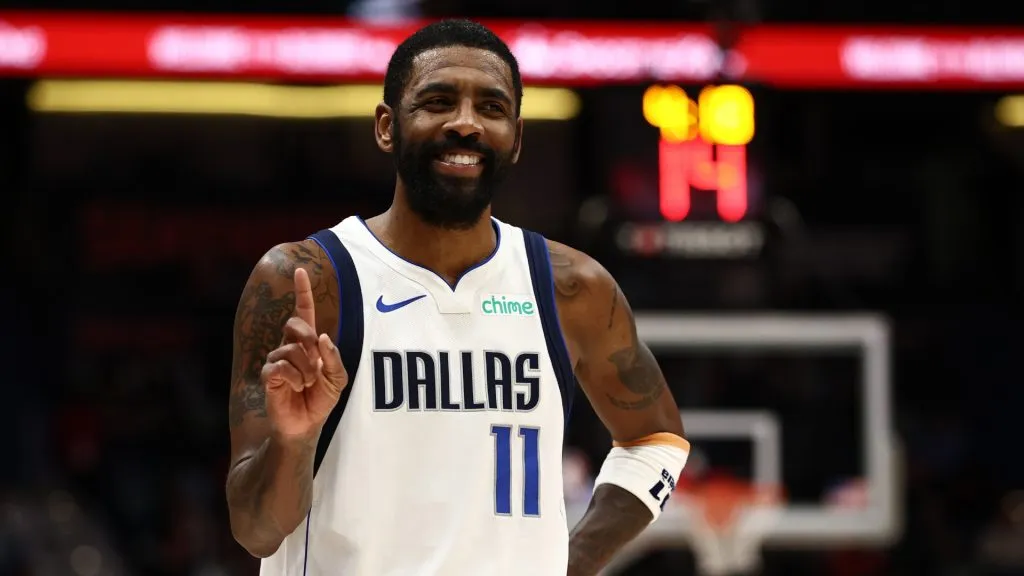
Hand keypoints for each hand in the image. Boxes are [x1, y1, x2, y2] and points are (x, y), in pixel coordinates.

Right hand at [261, 267, 347, 440]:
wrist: (306, 423)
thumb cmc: (321, 398)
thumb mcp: (338, 378)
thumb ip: (334, 358)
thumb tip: (323, 337)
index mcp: (308, 343)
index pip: (303, 312)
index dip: (302, 292)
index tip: (300, 271)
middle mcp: (290, 347)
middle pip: (295, 324)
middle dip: (308, 338)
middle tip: (316, 361)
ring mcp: (277, 360)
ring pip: (291, 349)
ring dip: (307, 369)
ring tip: (308, 383)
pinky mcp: (269, 375)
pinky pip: (281, 366)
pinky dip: (296, 378)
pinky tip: (298, 387)